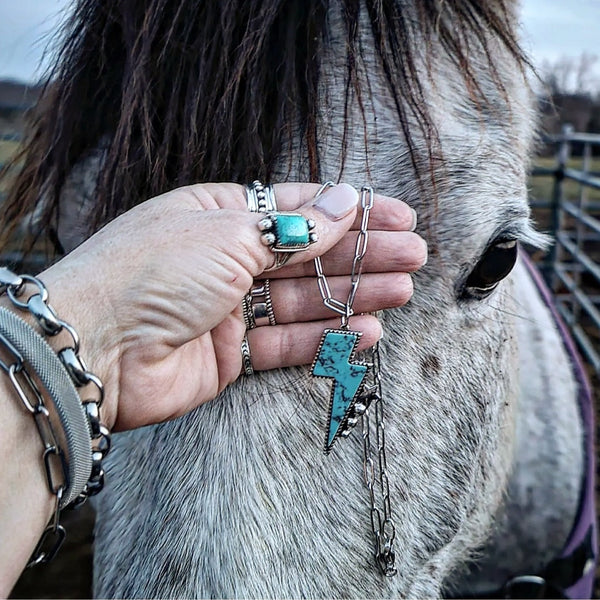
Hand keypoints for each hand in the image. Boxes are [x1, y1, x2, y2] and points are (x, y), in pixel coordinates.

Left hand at [41, 182, 425, 430]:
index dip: (349, 211)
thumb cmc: (152, 271)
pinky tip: (366, 331)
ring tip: (402, 292)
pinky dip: (326, 338)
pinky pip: (287, 343)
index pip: (298, 208)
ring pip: (305, 300)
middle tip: (413, 256)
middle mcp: (227, 259)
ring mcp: (230, 308)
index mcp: (221, 215)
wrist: (95, 348)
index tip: (396, 215)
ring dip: (354, 296)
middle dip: (362, 254)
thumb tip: (346, 200)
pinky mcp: (230, 354)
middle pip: (309, 255)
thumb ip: (293, 228)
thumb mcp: (229, 234)